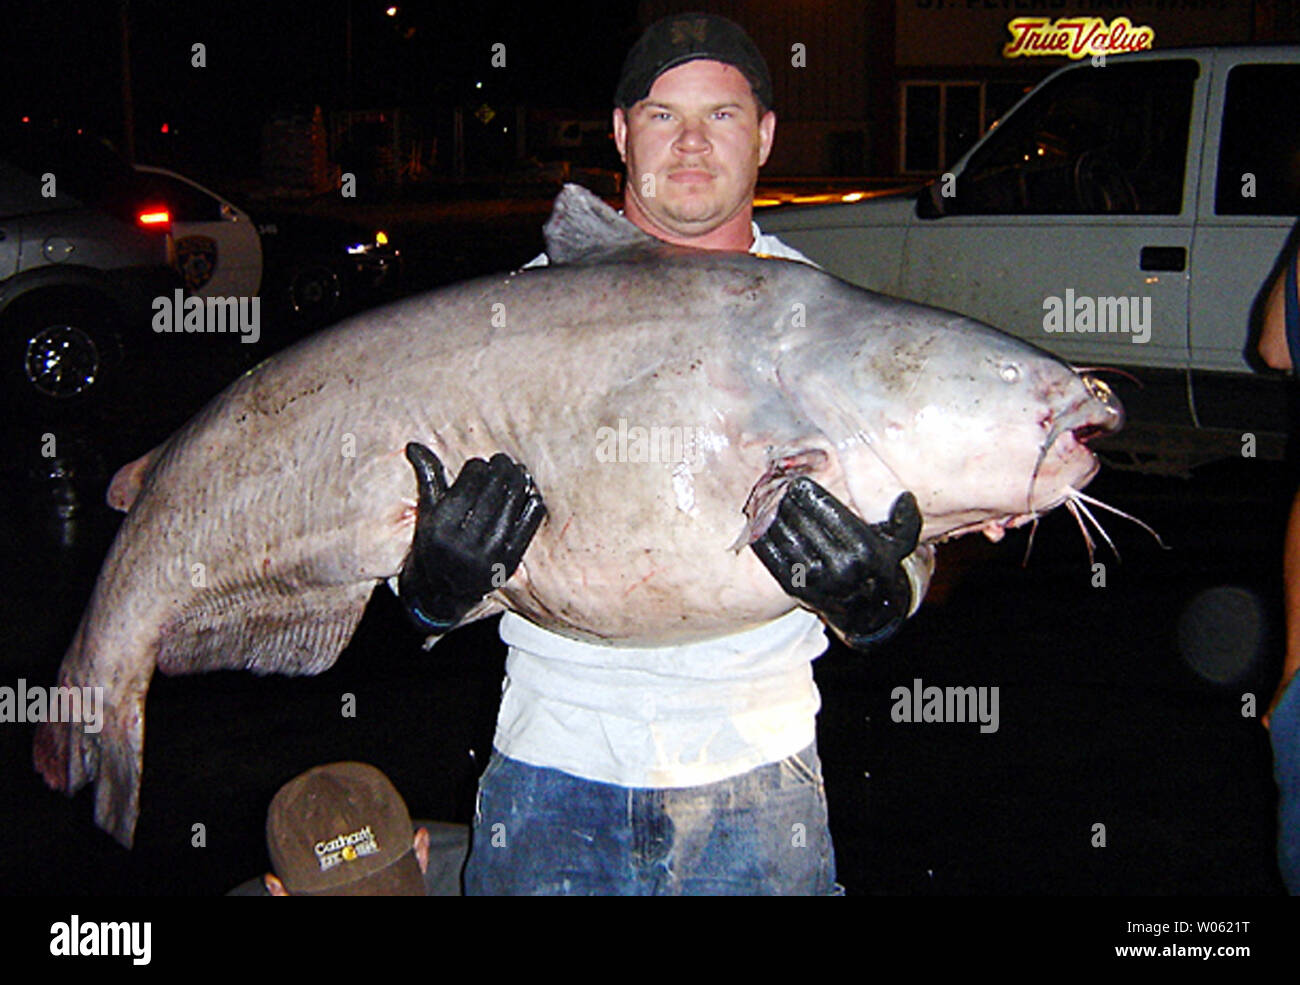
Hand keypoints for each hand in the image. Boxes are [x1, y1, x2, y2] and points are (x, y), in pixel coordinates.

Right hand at [398, 443, 545, 633]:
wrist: (441, 594)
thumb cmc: (432, 544)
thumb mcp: (426, 513)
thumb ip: (427, 477)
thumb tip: (414, 444)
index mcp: (441, 526)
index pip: (471, 480)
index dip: (478, 466)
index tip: (479, 466)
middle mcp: (465, 542)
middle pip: (496, 487)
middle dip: (501, 468)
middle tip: (503, 462)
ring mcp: (490, 554)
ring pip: (515, 501)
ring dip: (519, 480)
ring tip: (518, 472)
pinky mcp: (510, 562)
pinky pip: (530, 522)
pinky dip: (532, 502)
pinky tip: (529, 492)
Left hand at [752, 479, 920, 649]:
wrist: (868, 612)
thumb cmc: (880, 566)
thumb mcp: (899, 543)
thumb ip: (905, 519)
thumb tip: (905, 497)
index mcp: (864, 549)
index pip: (827, 509)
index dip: (808, 493)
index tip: (798, 483)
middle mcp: (841, 566)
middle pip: (802, 520)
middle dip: (787, 501)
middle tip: (778, 488)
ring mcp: (817, 580)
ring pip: (785, 536)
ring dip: (772, 516)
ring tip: (766, 501)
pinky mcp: (797, 590)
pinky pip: (773, 558)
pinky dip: (763, 538)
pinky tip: (760, 524)